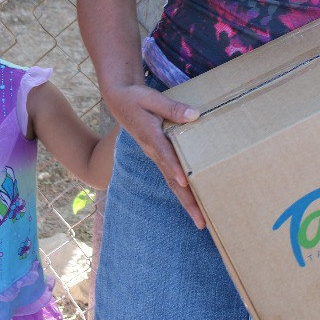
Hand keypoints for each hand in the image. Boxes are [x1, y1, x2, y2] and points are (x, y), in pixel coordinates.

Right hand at [103, 82, 203, 228]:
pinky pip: (172, 176)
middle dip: (187, 201)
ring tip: (201, 220)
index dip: (175, 167)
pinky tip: (194, 199)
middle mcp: (153, 152)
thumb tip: (195, 115)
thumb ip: (172, 108)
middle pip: (171, 180)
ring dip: (187, 201)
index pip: (165, 155)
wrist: (119, 101)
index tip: (184, 180)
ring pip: (172, 183)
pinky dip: (183, 191)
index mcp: (151, 137)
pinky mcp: (159, 156)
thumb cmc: (136, 98)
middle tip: (201, 221)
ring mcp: (156, 156)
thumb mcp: (152, 98)